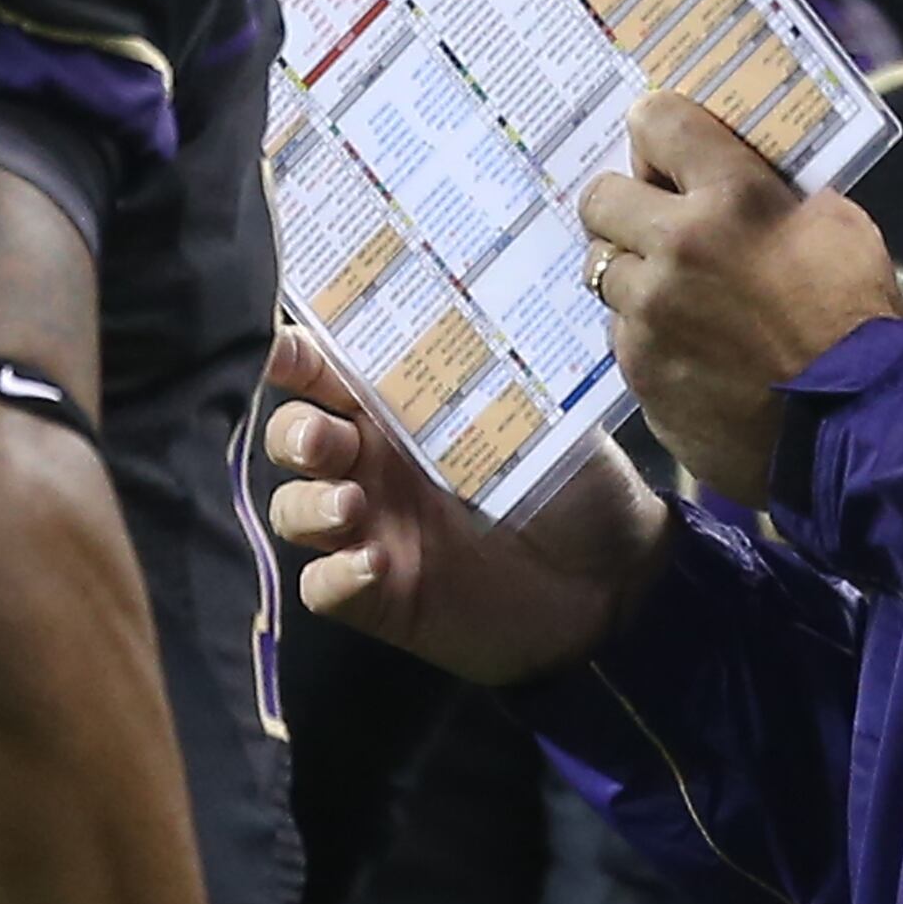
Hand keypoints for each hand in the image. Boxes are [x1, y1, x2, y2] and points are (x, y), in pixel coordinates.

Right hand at [264, 325, 665, 681]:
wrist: (613, 582)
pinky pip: (321, 587)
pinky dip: (334, 576)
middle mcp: (377, 467)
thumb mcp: (546, 418)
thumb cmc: (581, 489)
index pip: (327, 374)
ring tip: (351, 505)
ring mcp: (373, 530)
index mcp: (405, 412)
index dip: (295, 359)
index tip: (289, 351)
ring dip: (307, 503)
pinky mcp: (381, 596)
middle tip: (325, 439)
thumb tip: (481, 307)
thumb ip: (500, 375)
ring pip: (293, 509)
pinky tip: (373, 567)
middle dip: (293, 433)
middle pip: (292, 437)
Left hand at [577, 95, 901, 505]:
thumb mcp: (839, 227)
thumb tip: (734, 182)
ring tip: (676, 294)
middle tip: (654, 222)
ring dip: (635, 275)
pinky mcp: (639, 370)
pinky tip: (690, 349)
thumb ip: (773, 196)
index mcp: (731, 200)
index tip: (662, 146)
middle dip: (626, 205)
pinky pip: (623, 333)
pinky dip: (648, 334)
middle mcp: (676, 248)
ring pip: (604, 270)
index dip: (658, 130)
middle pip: (601, 197)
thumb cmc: (860, 324)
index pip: (658, 122)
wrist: (856, 429)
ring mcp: (650, 314)